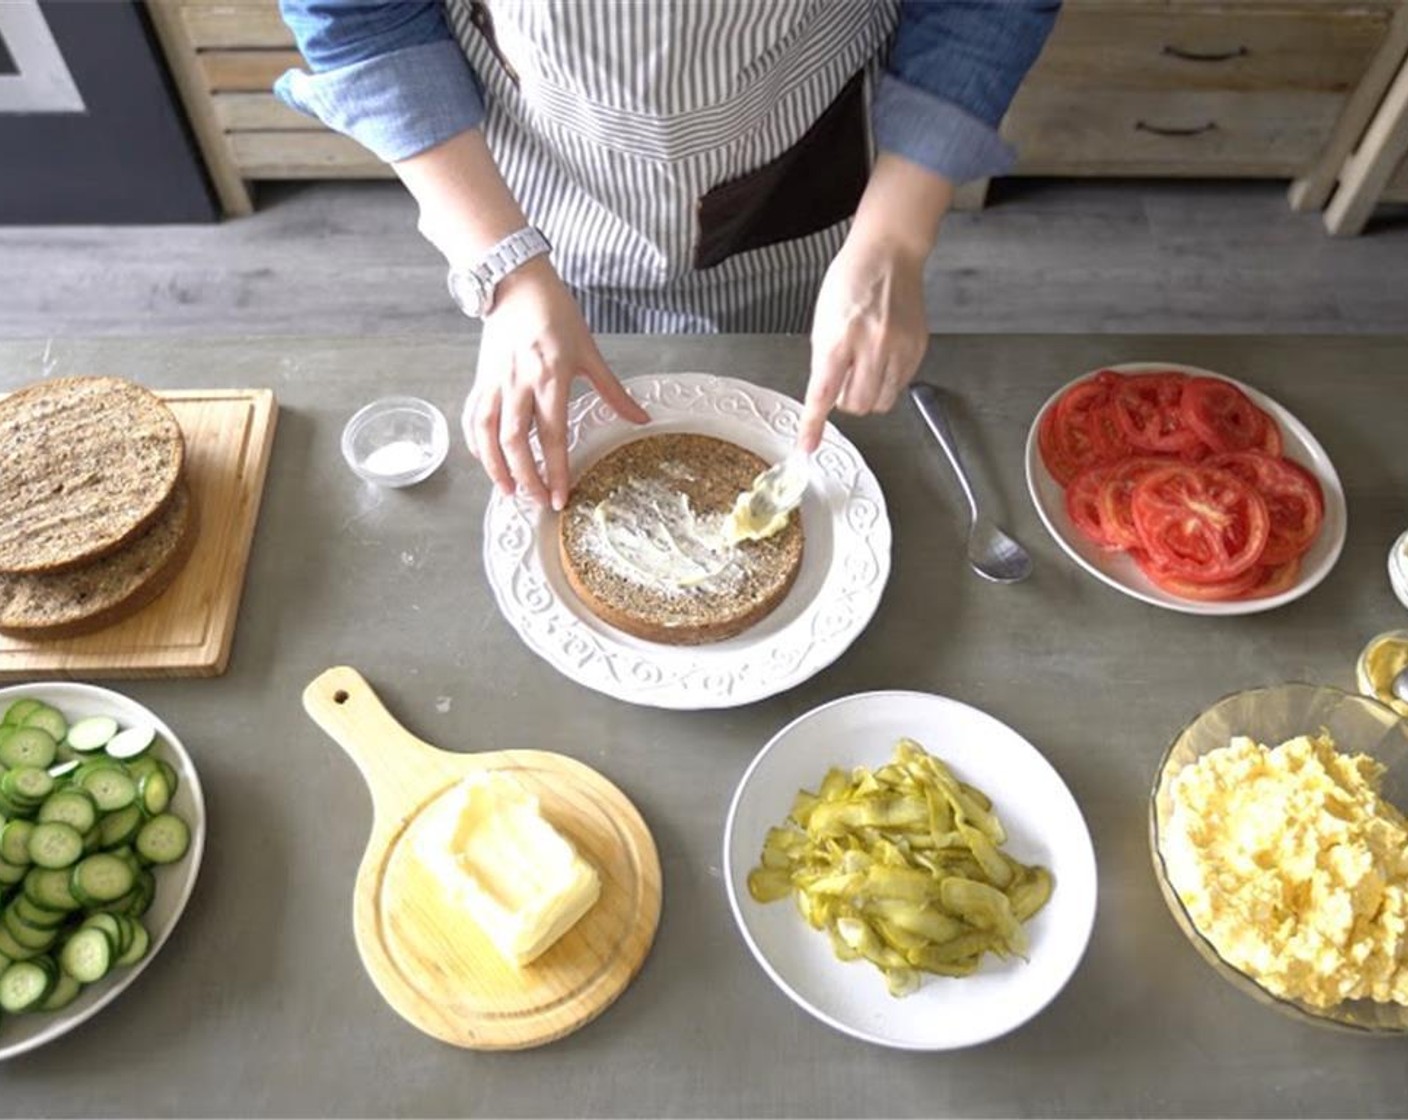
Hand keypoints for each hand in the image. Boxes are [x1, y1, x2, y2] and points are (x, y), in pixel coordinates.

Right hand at [462, 259, 648, 508]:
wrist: (516, 282)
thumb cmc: (556, 314)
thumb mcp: (590, 352)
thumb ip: (613, 391)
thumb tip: (641, 419)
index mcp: (550, 377)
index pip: (551, 435)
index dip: (555, 470)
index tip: (561, 497)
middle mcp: (519, 383)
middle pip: (515, 442)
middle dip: (525, 478)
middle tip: (537, 502)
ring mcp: (495, 382)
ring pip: (487, 434)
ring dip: (495, 468)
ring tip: (507, 492)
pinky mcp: (480, 378)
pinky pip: (473, 418)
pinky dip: (477, 444)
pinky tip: (487, 461)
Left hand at [796, 231, 928, 452]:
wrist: (889, 254)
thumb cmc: (851, 282)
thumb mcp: (823, 320)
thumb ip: (825, 360)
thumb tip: (826, 396)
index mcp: (840, 337)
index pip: (823, 393)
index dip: (814, 424)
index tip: (807, 447)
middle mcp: (872, 345)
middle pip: (857, 405)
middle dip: (846, 400)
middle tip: (845, 378)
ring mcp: (898, 348)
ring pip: (881, 402)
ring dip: (868, 395)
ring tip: (866, 368)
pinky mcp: (917, 349)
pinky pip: (900, 386)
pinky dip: (888, 381)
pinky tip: (883, 357)